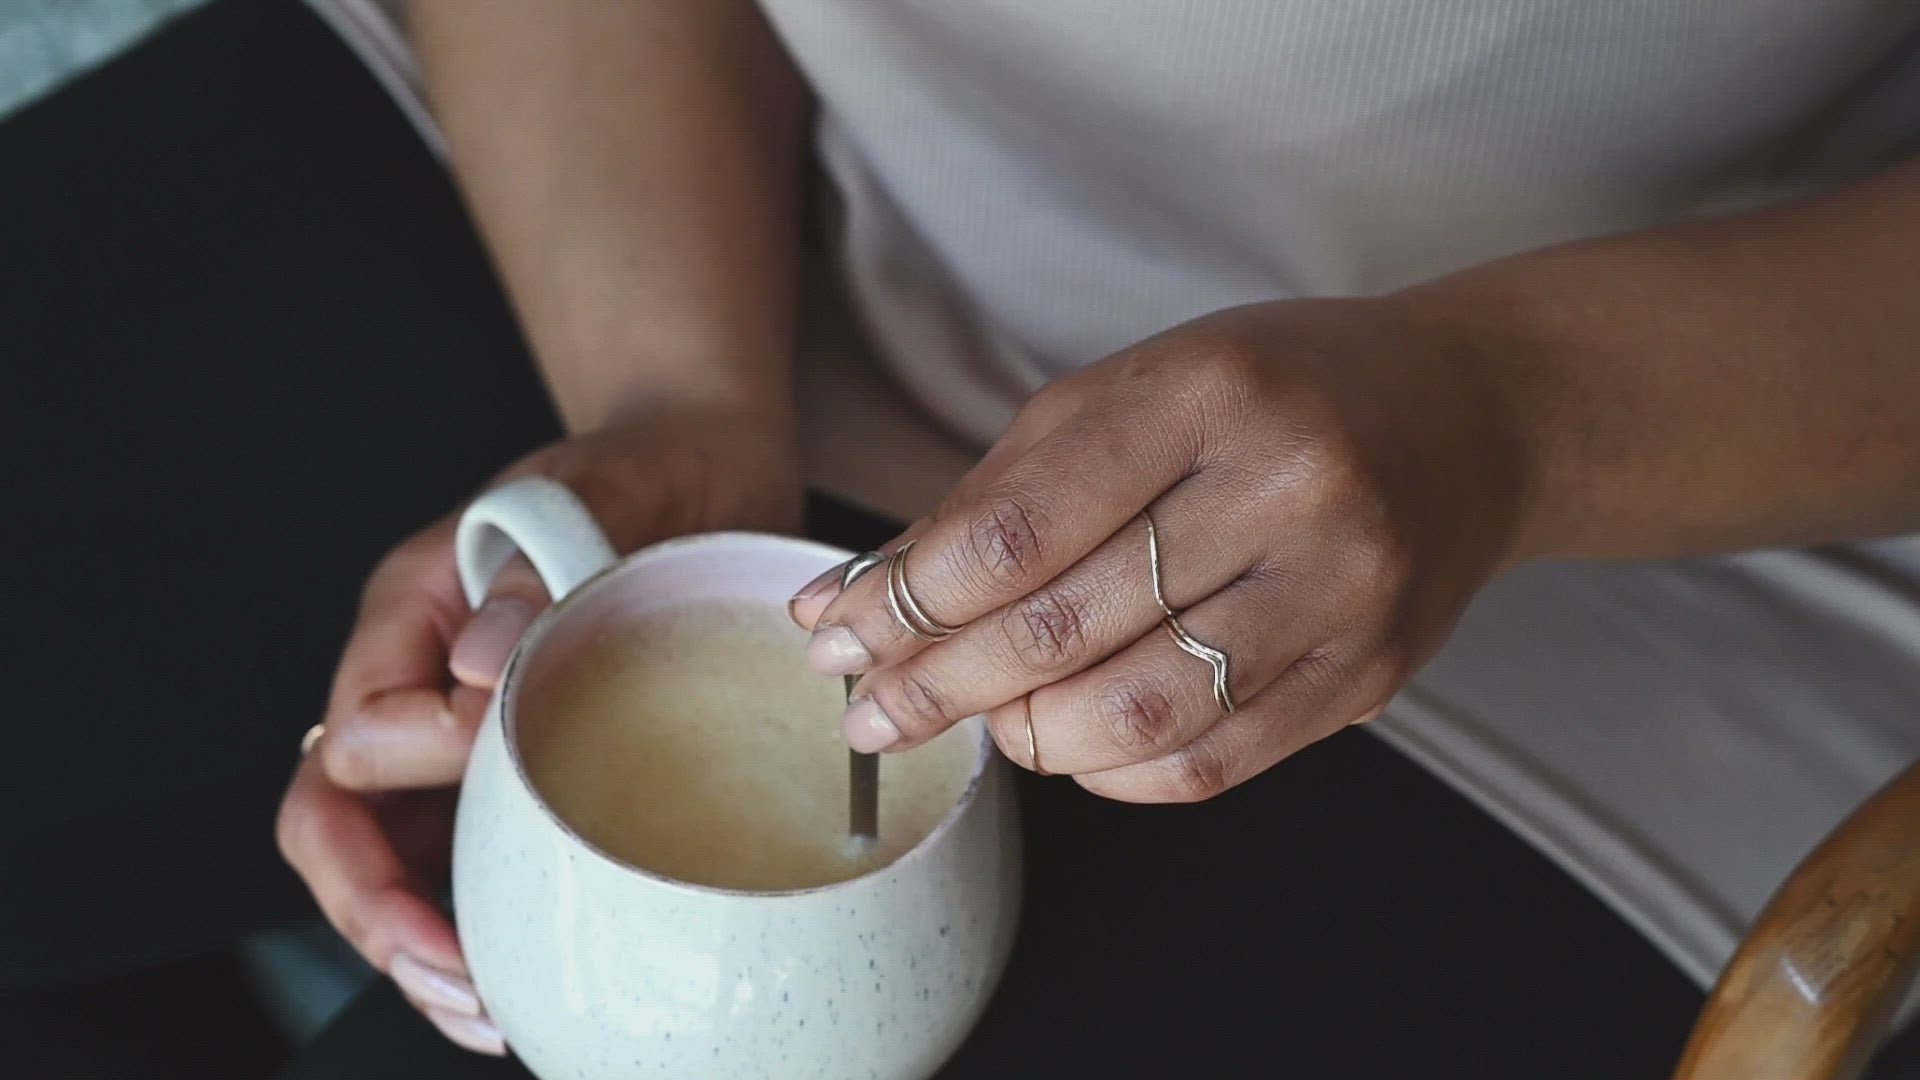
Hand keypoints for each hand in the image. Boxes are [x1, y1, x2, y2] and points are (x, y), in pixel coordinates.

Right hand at [277, 405, 800, 1053]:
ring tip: (488, 1013)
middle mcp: (416, 684)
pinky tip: (525, 978)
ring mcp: (462, 736)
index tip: (504, 795)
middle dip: (382, 913)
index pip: (359, 734)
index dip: (414, 783)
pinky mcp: (522, 770)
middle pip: (340, 823)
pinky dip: (488, 928)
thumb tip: (478, 669)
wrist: (709, 469)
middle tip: (458, 977)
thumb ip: (540, 571)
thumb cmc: (646, 472)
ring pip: (399, 862)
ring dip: (428, 947)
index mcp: (411, 614)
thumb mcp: (600, 494)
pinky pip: (474, 863)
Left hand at [790, 298, 1527, 802]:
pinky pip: (1210, 765)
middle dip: (940, 683)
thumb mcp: (1132, 392)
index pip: (1018, 529)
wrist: (1469, 416)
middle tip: (872, 710)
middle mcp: (1289, 489)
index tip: (838, 637)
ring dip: (1024, 736)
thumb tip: (854, 601)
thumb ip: (994, 495)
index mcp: (1209, 391)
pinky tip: (1069, 743)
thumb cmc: (1272, 391)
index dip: (907, 601)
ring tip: (980, 719)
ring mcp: (1342, 593)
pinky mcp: (1370, 676)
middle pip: (1065, 629)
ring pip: (1137, 716)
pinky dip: (1112, 772)